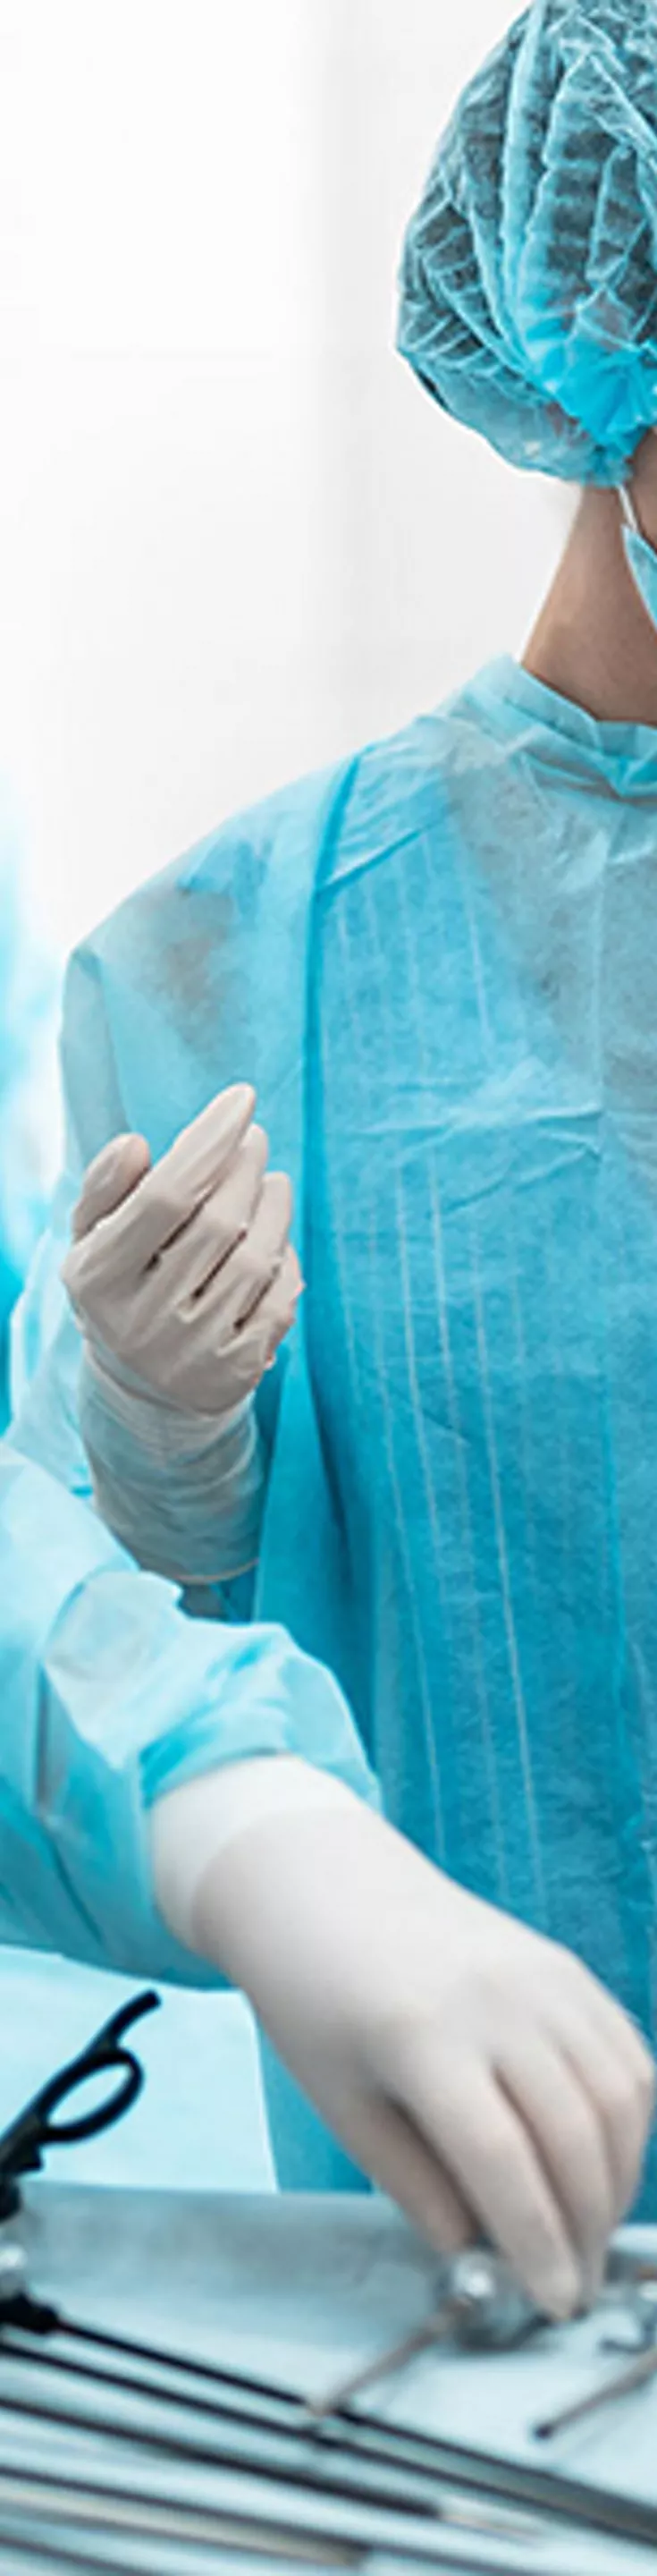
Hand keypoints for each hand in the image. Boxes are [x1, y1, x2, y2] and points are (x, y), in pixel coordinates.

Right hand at [62, 1087, 302, 1414]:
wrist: (141, 1387)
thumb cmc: (121, 1284)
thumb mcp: (93, 1237)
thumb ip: (105, 1187)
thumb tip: (134, 1144)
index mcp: (100, 1278)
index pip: (166, 1196)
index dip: (209, 1141)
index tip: (242, 1098)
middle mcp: (144, 1322)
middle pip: (218, 1223)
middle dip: (245, 1168)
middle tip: (255, 1139)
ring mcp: (192, 1354)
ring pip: (256, 1259)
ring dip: (274, 1205)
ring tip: (272, 1180)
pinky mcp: (235, 1375)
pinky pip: (279, 1301)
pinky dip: (285, 1260)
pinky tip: (275, 1240)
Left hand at [185, 1793, 654, 2316]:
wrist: (327, 1888)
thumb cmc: (318, 2001)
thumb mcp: (342, 2105)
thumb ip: (414, 2184)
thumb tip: (478, 2252)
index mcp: (421, 2036)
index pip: (502, 2160)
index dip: (537, 2242)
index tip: (553, 2303)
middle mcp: (495, 1998)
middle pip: (574, 2134)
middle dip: (586, 2227)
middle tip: (575, 2283)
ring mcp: (541, 1975)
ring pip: (617, 2097)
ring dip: (619, 2179)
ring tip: (588, 2232)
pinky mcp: (565, 1966)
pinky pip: (626, 2054)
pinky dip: (629, 2120)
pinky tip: (603, 2163)